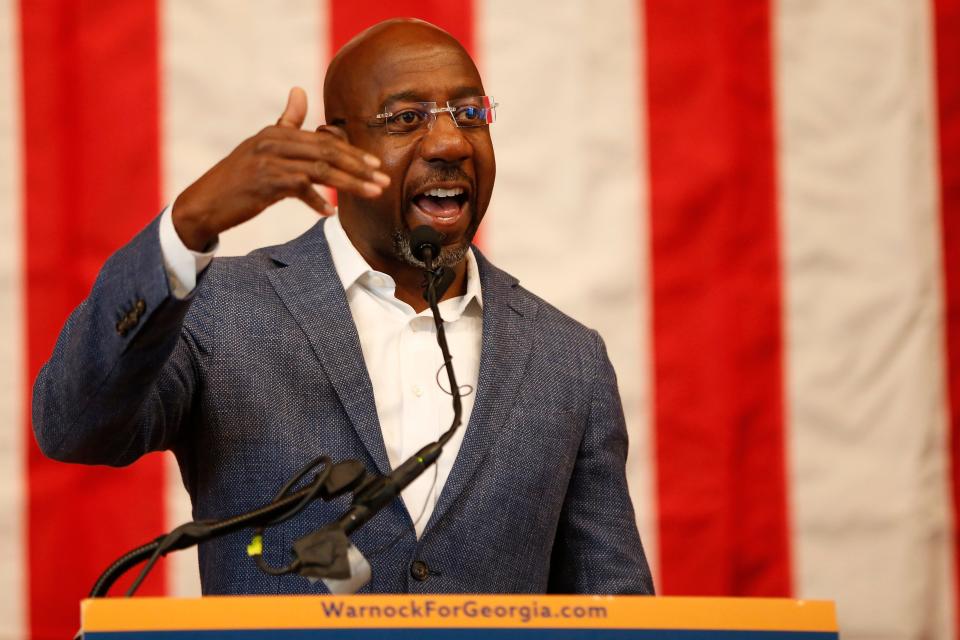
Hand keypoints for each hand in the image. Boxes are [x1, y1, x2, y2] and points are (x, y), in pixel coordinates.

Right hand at [171, 87, 388, 249]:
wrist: (205, 202)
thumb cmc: (238, 178)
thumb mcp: (262, 147)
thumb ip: (286, 122)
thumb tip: (300, 91)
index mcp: (277, 132)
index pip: (324, 140)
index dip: (353, 153)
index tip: (376, 165)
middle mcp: (274, 142)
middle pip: (327, 152)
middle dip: (359, 166)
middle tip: (382, 179)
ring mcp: (268, 161)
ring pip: (320, 169)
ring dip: (350, 183)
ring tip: (372, 193)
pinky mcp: (264, 182)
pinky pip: (300, 188)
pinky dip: (317, 200)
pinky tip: (330, 212)